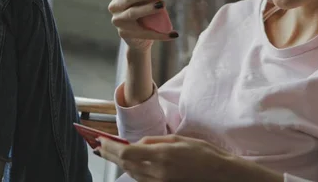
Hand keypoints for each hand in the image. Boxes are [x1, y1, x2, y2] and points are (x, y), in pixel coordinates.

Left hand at [96, 134, 238, 181]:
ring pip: (131, 173)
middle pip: (125, 164)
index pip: (126, 153)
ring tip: (109, 152)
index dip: (109, 147)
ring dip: (119, 162)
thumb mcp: (177, 139)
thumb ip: (154, 141)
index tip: (100, 140)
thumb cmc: (202, 152)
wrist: (219, 173)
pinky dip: (132, 170)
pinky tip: (129, 163)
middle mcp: (157, 172)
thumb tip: (136, 144)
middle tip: (98, 146)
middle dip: (109, 154)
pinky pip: (141, 179)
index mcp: (161, 156)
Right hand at [105, 0, 177, 51]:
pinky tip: (174, 34)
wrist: (137, 38)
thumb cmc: (142, 12)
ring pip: (133, 13)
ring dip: (148, 9)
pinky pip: (145, 33)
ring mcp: (119, 21)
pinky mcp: (126, 34)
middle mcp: (114, 6)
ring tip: (161, 5)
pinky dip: (161, 34)